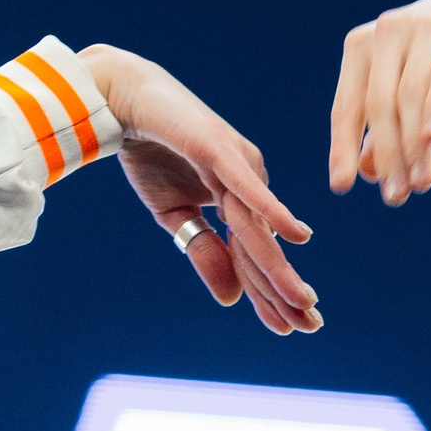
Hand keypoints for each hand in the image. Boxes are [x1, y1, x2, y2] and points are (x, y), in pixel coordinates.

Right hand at [81, 45, 319, 336]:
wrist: (120, 102)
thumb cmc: (149, 152)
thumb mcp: (174, 216)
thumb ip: (203, 252)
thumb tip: (232, 299)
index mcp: (237, 196)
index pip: (255, 253)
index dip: (269, 291)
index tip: (290, 327)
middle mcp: (247, 180)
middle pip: (266, 244)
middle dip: (285, 288)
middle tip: (311, 325)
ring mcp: (235, 163)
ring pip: (257, 226)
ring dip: (279, 265)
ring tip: (303, 299)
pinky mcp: (218, 149)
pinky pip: (247, 187)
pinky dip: (273, 211)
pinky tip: (298, 236)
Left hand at [329, 0, 430, 202]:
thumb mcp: (412, 96)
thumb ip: (386, 129)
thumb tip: (366, 172)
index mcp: (362, 47)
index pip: (347, 106)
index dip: (343, 147)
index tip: (342, 187)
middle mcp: (387, 31)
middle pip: (378, 104)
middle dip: (387, 155)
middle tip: (395, 197)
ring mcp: (425, 24)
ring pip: (411, 94)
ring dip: (414, 145)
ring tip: (421, 183)